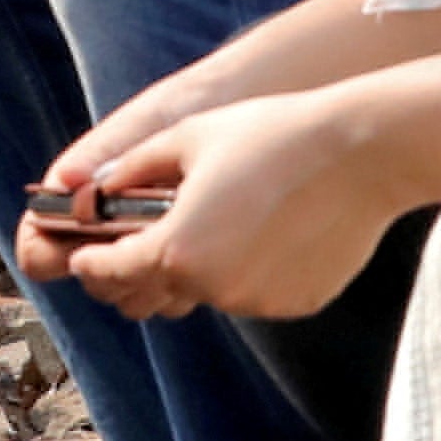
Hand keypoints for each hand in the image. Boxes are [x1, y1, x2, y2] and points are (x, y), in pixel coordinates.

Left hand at [55, 89, 427, 328]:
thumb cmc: (266, 136)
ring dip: (193, 268)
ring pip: (205, 292)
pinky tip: (258, 229)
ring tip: (208, 220)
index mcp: (176, 248)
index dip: (91, 264)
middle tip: (134, 243)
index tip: (83, 257)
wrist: (356, 155)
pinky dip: (241, 270)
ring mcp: (257, 301)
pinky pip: (250, 292)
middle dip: (134, 272)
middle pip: (152, 293)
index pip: (112, 272)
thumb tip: (96, 187)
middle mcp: (214, 287)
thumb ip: (132, 169)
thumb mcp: (185, 139)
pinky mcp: (294, 304)